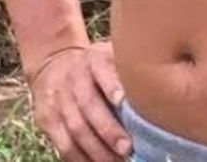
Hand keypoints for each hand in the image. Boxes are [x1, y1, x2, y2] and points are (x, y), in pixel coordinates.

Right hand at [28, 40, 131, 161]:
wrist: (53, 63)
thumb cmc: (96, 66)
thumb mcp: (110, 56)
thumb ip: (128, 72)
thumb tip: (159, 96)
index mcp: (93, 59)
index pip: (101, 70)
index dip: (112, 87)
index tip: (124, 102)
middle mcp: (73, 78)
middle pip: (88, 106)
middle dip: (108, 130)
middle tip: (127, 148)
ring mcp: (58, 100)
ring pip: (76, 130)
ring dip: (98, 151)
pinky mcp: (47, 120)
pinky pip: (64, 144)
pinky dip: (82, 159)